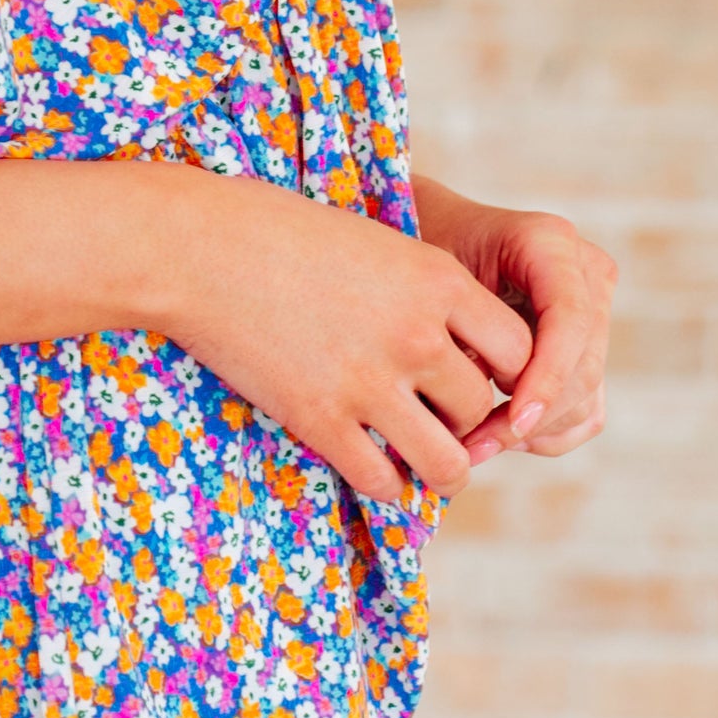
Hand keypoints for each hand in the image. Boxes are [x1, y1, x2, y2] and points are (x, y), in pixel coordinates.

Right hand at [148, 168, 539, 505]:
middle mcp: (417, 336)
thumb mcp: (373, 241)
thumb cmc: (277, 231)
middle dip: (463, 420)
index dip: (501, 371)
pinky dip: (386, 486)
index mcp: (437, 280)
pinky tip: (371, 468)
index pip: (519, 350)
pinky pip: (382, 482)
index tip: (472, 373)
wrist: (198, 247)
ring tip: (422, 463)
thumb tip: (454, 339)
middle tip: (435, 418)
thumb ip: (421, 288)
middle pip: (479, 408)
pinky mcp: (321, 420)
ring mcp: (370, 383)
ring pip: (447, 464)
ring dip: (440, 469)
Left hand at [412, 176, 612, 466]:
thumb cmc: (423, 253)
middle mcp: (585, 274)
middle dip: (532, 416)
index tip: (514, 421)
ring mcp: (594, 312)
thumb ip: (460, 329)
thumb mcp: (431, 278)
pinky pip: (585, 410)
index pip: (570, 318)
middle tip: (472, 448)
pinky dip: (545, 433)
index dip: (548, 376)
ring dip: (533, 433)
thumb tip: (468, 405)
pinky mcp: (589, 350)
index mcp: (549, 241)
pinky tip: (496, 437)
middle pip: (582, 366)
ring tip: (473, 446)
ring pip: (586, 396)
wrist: (433, 238)